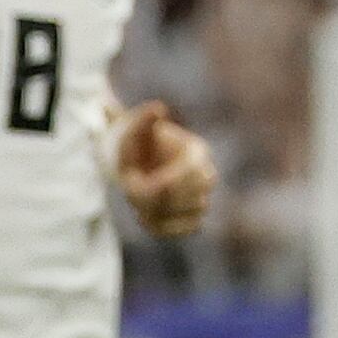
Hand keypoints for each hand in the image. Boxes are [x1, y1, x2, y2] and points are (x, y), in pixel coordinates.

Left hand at [113, 100, 217, 235]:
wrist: (131, 161)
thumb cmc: (130, 143)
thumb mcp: (131, 129)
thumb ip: (142, 120)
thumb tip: (158, 109)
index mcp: (197, 151)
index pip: (191, 173)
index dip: (162, 184)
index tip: (131, 186)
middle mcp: (206, 174)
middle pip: (195, 195)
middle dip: (159, 198)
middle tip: (130, 193)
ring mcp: (203, 196)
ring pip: (193, 212)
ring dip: (163, 211)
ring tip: (135, 202)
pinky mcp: (195, 217)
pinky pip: (190, 228)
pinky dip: (167, 226)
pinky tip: (145, 217)